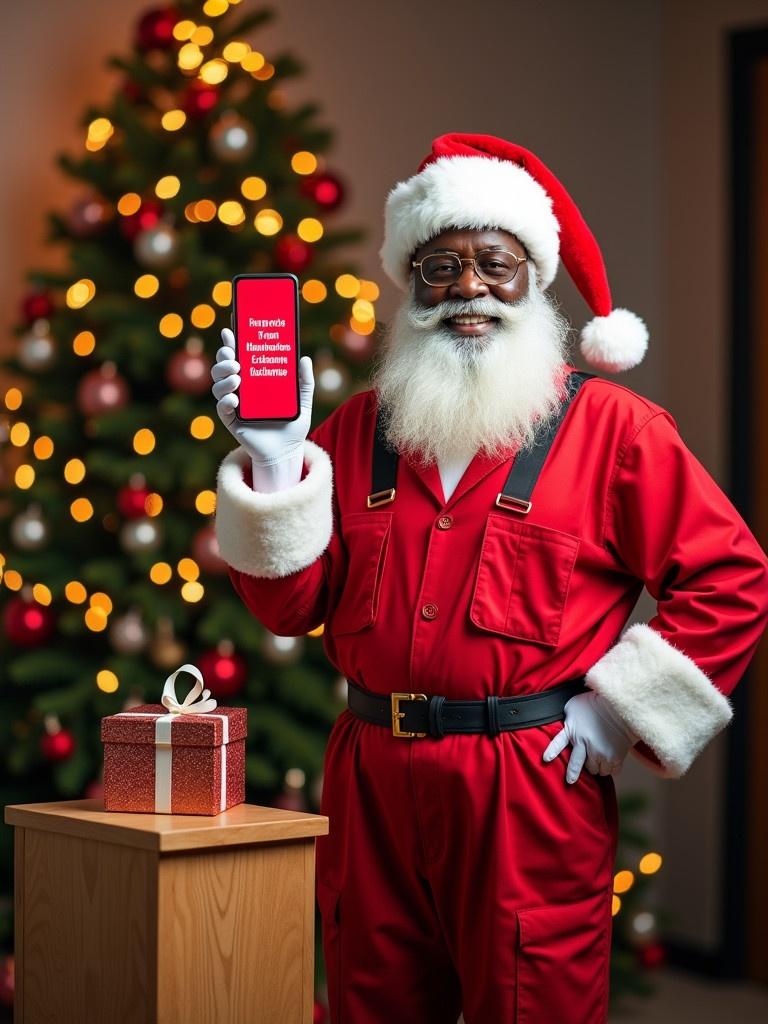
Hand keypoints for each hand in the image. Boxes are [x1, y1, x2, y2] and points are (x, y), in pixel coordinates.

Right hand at [211, 327, 313, 463]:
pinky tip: (235, 398)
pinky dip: (225, 400)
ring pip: (218, 385)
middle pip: (223, 367)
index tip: (230, 330)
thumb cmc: (291, 423)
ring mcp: (234, 403)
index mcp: (254, 378)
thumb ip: (304, 381)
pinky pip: (222, 408)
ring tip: (236, 376)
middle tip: (235, 358)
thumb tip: (305, 359)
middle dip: (224, 358)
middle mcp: (240, 388)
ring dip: (223, 377)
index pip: (239, 355)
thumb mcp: (302, 400)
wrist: (286, 451)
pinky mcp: (231, 420)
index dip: (231, 342)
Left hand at [542, 690, 638, 783]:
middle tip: (571, 779)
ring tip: (598, 756)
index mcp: (573, 731)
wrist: (622, 709)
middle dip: (573, 773)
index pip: (558, 743)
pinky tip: (610, 758)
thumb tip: (564, 721)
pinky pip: (611, 771)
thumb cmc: (598, 703)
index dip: (551, 752)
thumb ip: (568, 717)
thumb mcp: (575, 705)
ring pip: (595, 770)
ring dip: (596, 766)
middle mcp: (585, 744)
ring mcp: (600, 753)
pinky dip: (610, 767)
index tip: (546, 760)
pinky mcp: (615, 758)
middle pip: (576, 766)